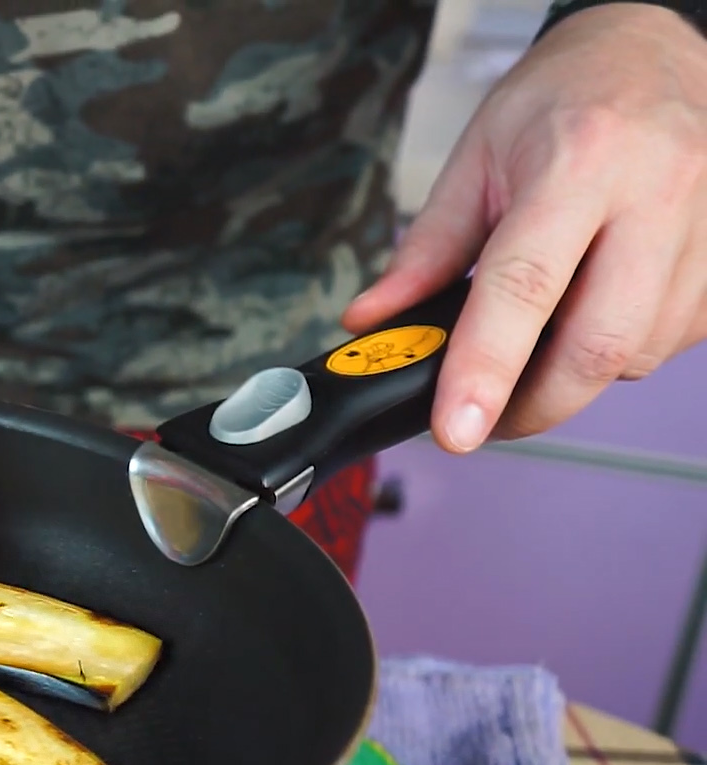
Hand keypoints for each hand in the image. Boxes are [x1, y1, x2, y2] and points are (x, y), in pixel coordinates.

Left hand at [343, 3, 706, 451]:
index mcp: (580, 162)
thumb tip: (373, 324)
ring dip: (579, 372)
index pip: (524, 289)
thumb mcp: (474, 161)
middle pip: (598, 346)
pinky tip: (596, 304)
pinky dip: (624, 346)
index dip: (485, 370)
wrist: (651, 52)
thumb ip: (424, 253)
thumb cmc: (562, 101)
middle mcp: (658, 194)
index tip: (456, 429)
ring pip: (639, 353)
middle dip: (533, 403)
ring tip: (542, 333)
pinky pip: (673, 339)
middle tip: (484, 413)